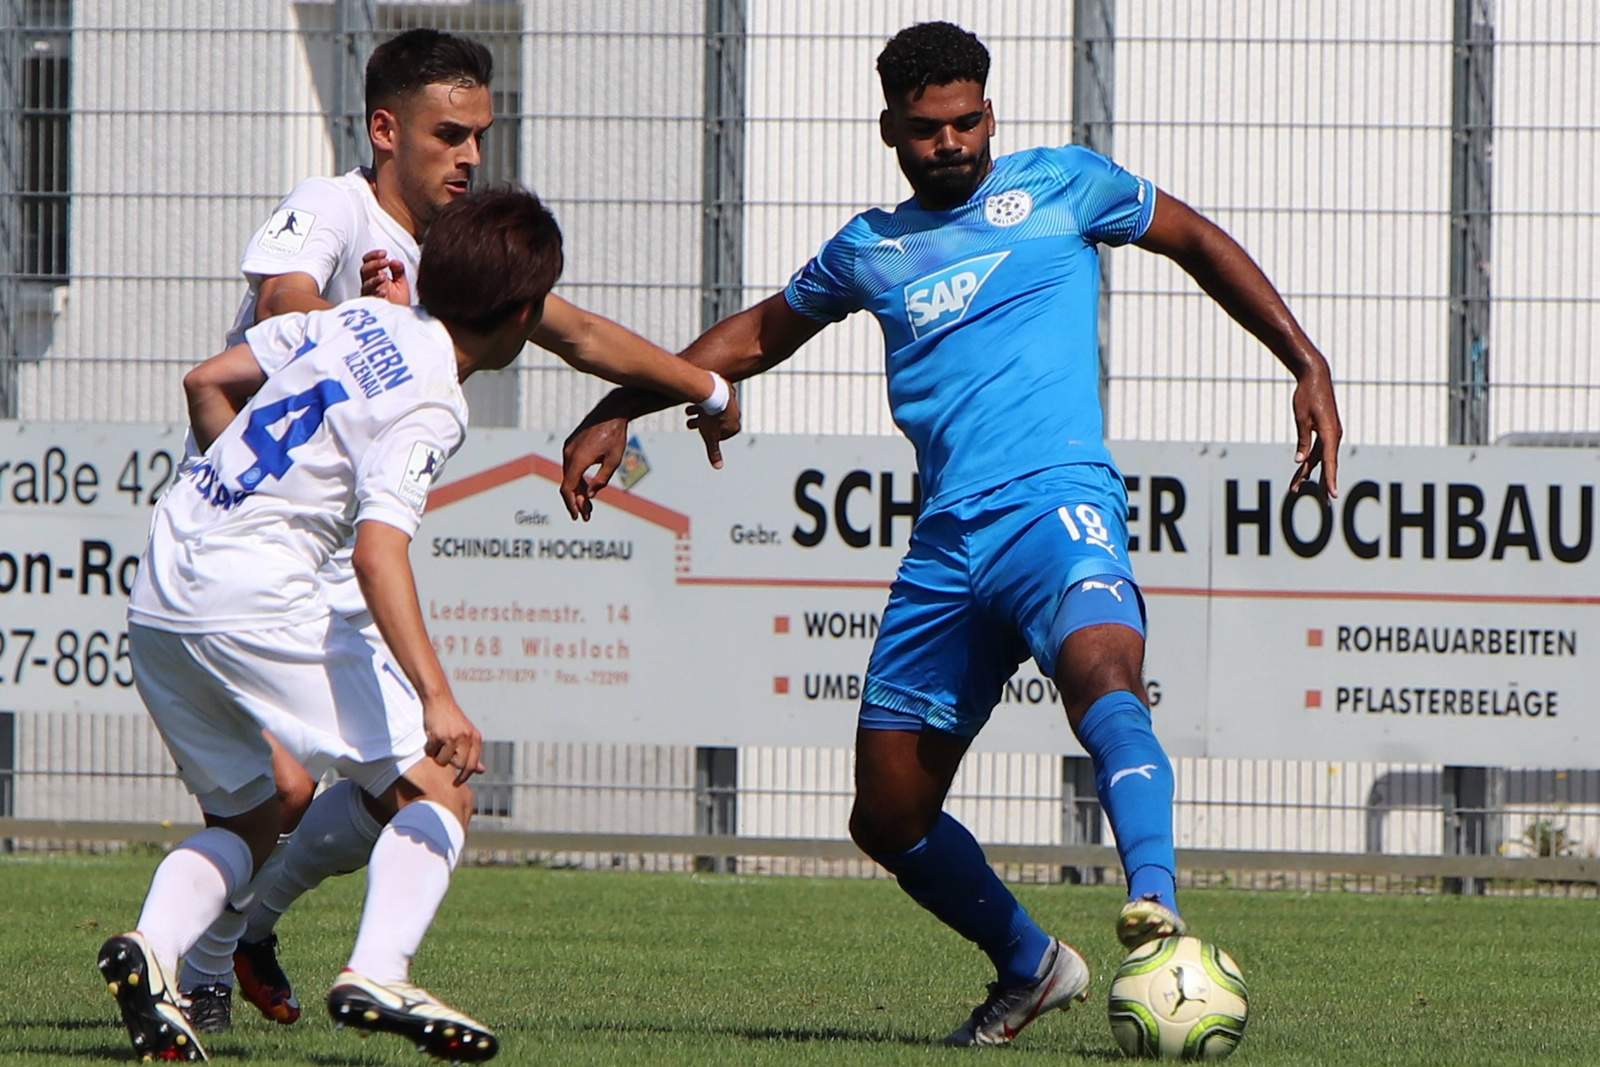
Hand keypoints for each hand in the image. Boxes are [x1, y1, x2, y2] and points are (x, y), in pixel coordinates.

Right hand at [359, 249, 410, 305]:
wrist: (403, 321)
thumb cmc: (400, 303)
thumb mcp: (401, 284)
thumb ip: (398, 271)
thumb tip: (395, 260)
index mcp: (376, 277)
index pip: (369, 262)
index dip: (374, 255)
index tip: (385, 253)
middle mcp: (370, 285)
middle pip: (364, 269)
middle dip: (374, 263)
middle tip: (385, 261)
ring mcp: (370, 296)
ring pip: (365, 283)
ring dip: (374, 278)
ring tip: (383, 277)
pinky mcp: (372, 306)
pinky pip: (370, 299)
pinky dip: (376, 294)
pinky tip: (383, 291)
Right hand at [421, 695, 484, 785]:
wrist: (440, 700)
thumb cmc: (453, 720)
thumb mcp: (467, 735)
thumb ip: (473, 753)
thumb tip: (481, 770)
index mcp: (476, 738)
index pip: (472, 764)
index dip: (465, 776)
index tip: (457, 783)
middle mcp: (466, 738)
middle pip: (458, 765)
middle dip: (449, 762)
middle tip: (443, 751)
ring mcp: (452, 737)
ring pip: (443, 761)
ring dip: (437, 754)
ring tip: (438, 740)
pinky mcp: (438, 736)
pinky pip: (430, 752)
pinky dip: (428, 747)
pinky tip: (431, 735)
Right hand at [560, 416, 628, 520]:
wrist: (611, 412)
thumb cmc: (615, 435)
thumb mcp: (614, 460)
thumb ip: (601, 480)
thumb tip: (589, 496)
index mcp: (578, 459)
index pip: (567, 488)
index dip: (571, 504)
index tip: (577, 516)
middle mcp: (569, 454)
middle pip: (567, 484)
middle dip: (576, 502)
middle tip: (586, 516)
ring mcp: (568, 448)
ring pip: (568, 476)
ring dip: (577, 491)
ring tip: (588, 506)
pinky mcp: (571, 445)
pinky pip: (570, 467)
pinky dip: (576, 479)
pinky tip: (585, 489)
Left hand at [685, 382, 740, 469]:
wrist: (713, 394)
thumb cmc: (712, 418)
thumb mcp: (710, 437)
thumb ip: (714, 452)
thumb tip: (718, 467)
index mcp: (735, 426)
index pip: (721, 435)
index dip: (709, 435)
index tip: (700, 433)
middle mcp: (736, 413)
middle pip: (716, 421)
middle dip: (701, 423)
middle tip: (689, 424)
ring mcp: (731, 401)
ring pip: (713, 408)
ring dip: (699, 411)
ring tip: (687, 411)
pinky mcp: (726, 390)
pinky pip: (714, 397)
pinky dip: (704, 401)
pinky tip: (694, 400)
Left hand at [1291, 361, 1341, 497]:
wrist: (1316, 377)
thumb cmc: (1307, 396)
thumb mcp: (1302, 418)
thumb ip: (1303, 441)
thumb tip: (1300, 462)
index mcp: (1330, 434)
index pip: (1330, 462)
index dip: (1330, 480)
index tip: (1332, 495)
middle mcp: (1333, 436)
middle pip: (1326, 465)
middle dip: (1322, 484)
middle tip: (1324, 505)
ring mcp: (1330, 435)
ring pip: (1319, 459)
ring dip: (1307, 473)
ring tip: (1294, 489)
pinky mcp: (1325, 432)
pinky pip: (1317, 451)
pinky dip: (1309, 461)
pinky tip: (1301, 472)